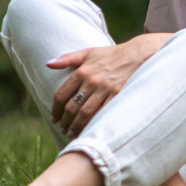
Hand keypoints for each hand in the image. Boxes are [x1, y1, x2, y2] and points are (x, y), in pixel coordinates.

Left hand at [48, 32, 168, 134]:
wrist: (137, 55)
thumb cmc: (111, 55)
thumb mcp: (88, 52)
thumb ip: (67, 58)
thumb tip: (48, 63)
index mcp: (82, 71)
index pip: (61, 95)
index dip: (55, 109)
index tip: (54, 117)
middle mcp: (92, 81)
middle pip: (72, 107)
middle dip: (65, 121)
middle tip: (63, 128)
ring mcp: (105, 90)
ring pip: (85, 113)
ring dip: (76, 126)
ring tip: (72, 133)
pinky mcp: (118, 96)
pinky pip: (102, 114)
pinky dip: (94, 124)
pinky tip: (90, 130)